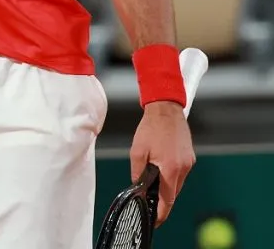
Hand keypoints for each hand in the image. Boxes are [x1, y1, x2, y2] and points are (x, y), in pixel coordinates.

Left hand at [130, 102, 195, 225]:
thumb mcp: (137, 151)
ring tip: (154, 178)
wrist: (165, 109)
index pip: (168, 200)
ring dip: (167, 184)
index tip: (155, 220)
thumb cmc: (151, 127)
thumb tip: (138, 187)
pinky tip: (162, 165)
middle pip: (173, 193)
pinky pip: (181, 172)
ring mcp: (189, 162)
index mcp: (170, 169)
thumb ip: (138, 173)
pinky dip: (172, 174)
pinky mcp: (190, 157)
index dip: (161, 213)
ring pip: (177, 183)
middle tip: (150, 199)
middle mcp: (183, 168)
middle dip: (162, 198)